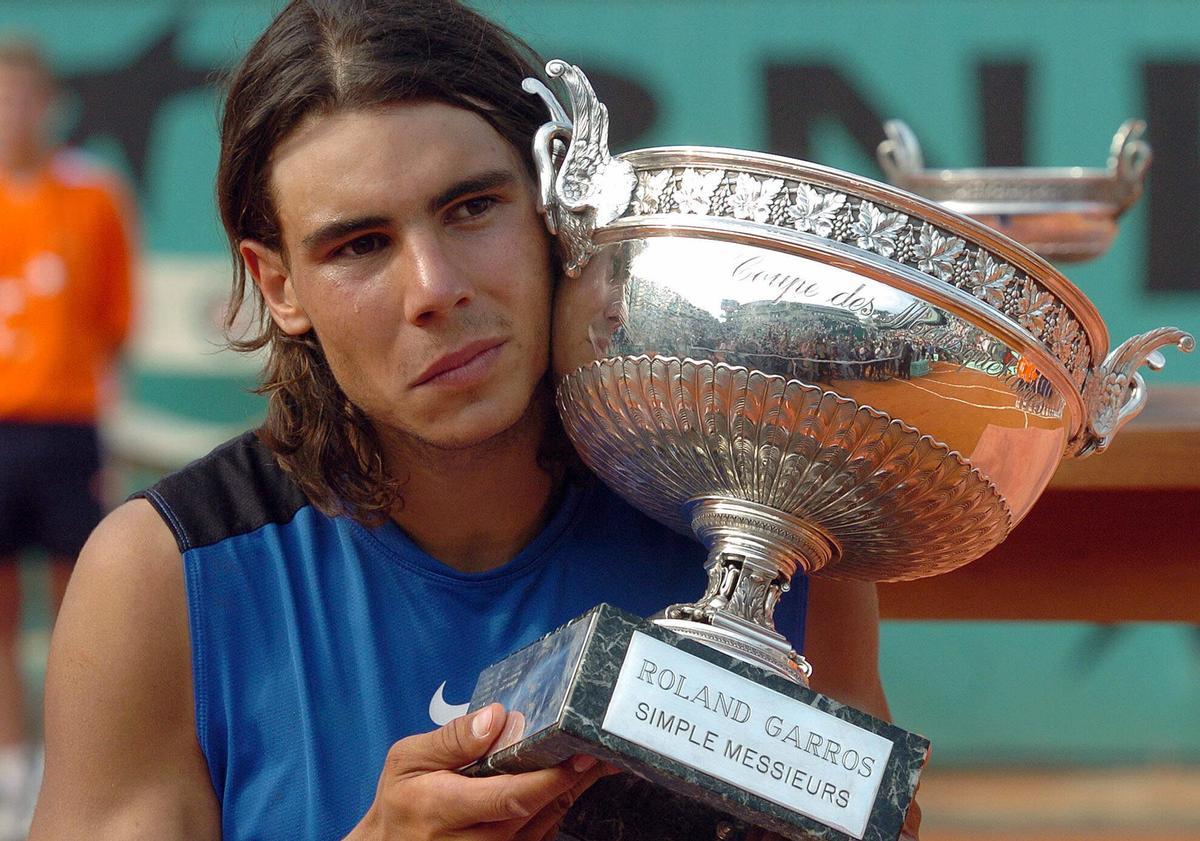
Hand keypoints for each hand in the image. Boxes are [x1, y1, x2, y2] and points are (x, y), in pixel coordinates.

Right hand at [346, 703, 605, 839]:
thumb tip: (497, 716)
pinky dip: (556, 806)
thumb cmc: (402, 799)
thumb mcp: (407, 759)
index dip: (548, 779)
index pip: (508, 798)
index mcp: (442, 809)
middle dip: (570, 779)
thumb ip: (452, 739)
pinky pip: (539, 833)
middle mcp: (470, 840)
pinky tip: (570, 781)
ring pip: (543, 824)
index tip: (578, 755)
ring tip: (596, 760)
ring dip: (571, 792)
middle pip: (534, 811)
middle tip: (600, 749)